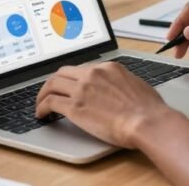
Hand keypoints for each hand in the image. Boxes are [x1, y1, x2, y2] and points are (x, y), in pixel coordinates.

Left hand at [34, 61, 182, 147]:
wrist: (146, 121)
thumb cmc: (148, 109)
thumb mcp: (136, 85)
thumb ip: (122, 84)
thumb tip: (120, 89)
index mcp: (108, 68)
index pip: (82, 68)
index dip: (72, 78)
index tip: (69, 86)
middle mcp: (93, 74)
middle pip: (63, 72)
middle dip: (54, 82)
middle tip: (50, 92)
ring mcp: (82, 89)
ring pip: (52, 84)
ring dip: (43, 94)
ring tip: (40, 104)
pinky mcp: (75, 107)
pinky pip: (50, 102)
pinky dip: (42, 107)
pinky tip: (42, 114)